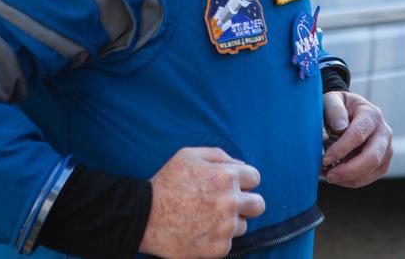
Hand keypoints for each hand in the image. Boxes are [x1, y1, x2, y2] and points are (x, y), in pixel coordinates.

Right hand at [139, 146, 265, 258]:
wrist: (145, 217)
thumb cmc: (166, 183)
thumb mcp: (189, 156)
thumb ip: (219, 156)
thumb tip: (241, 165)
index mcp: (226, 177)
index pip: (255, 177)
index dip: (244, 180)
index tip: (234, 185)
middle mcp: (230, 202)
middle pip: (259, 205)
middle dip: (247, 203)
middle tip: (228, 204)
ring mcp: (226, 227)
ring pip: (243, 225)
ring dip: (230, 222)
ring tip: (206, 218)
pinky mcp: (219, 248)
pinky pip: (229, 243)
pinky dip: (217, 238)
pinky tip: (200, 230)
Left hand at [321, 90, 392, 186]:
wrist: (348, 111)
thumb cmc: (338, 106)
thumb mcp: (332, 100)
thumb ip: (334, 110)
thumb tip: (340, 128)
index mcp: (371, 114)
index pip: (358, 135)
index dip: (340, 150)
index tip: (324, 159)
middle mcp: (384, 132)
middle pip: (372, 158)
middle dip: (349, 171)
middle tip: (329, 176)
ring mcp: (386, 148)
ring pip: (372, 171)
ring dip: (349, 178)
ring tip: (329, 175)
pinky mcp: (383, 162)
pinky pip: (370, 177)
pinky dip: (352, 181)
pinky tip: (337, 176)